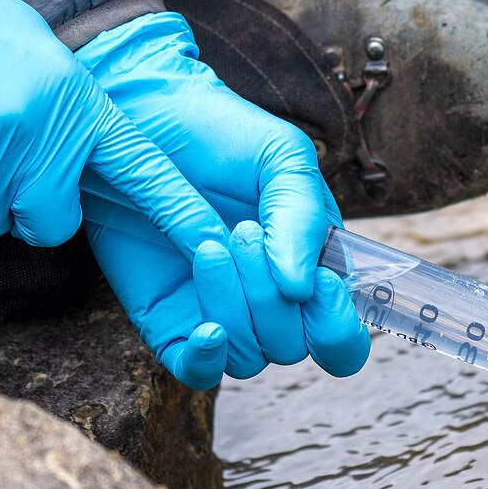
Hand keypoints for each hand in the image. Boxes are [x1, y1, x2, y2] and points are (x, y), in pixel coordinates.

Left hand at [78, 12, 369, 387]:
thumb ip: (302, 216)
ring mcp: (222, 315)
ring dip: (235, 307)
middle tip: (241, 229)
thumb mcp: (281, 157)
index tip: (317, 282)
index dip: (336, 325)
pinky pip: (198, 371)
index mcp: (313, 270)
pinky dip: (206, 357)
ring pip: (248, 356)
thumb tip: (302, 286)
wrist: (145, 118)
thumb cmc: (223, 135)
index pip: (342, 338)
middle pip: (293, 347)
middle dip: (271, 297)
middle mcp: (272, 305)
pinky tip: (205, 325)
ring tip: (209, 243)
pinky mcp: (171, 321)